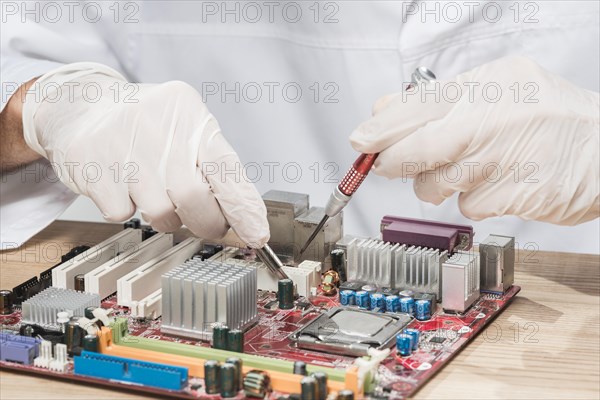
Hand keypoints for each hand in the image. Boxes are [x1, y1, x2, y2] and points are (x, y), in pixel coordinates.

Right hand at [22, 63, 268, 246]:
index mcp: (191, 117)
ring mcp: (122, 146)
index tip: (257, 234)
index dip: (244, 207)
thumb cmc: (148, 128)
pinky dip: (128, 209)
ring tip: (157, 194)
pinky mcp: (91, 166)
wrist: (84, 108)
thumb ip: (215, 168)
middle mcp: (159, 127)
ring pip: (161, 213)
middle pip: (194, 198)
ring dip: (166, 217)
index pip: (226, 168)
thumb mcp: (187, 130)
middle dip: (207, 222)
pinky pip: (123, 214)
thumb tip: (245, 218)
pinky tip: (124, 186)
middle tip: (208, 224)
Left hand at [351, 56, 598, 224]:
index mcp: (487, 85)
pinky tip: (498, 183)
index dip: (381, 127)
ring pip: (435, 183)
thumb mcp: (500, 91)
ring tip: (469, 169)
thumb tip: (384, 112)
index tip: (361, 141)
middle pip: (415, 149)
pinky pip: (467, 205)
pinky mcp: (511, 195)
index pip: (417, 105)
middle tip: (388, 166)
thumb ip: (442, 102)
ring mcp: (502, 159)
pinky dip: (473, 199)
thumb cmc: (552, 119)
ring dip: (438, 184)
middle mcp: (492, 119)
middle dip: (394, 163)